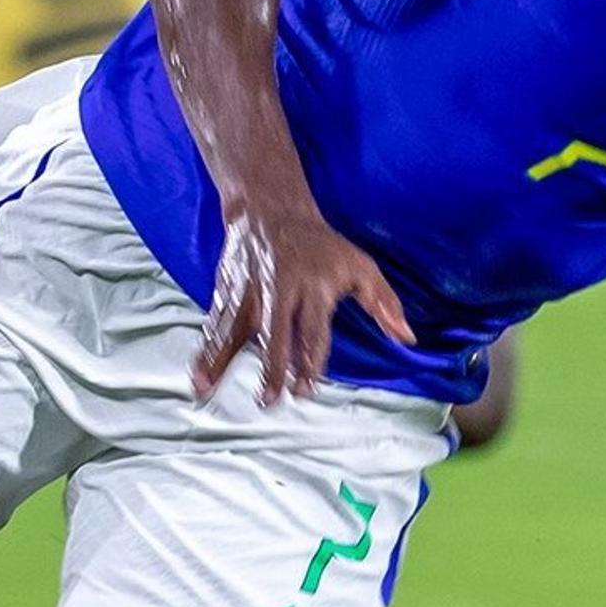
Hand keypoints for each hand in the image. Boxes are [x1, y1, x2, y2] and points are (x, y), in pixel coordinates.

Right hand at [191, 202, 413, 404]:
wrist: (271, 209)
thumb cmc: (322, 246)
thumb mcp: (360, 266)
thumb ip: (384, 303)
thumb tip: (408, 337)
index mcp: (313, 286)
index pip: (312, 328)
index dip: (310, 359)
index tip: (308, 386)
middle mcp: (278, 289)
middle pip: (274, 332)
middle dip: (272, 365)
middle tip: (270, 397)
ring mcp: (249, 292)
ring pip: (235, 330)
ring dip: (222, 361)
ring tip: (208, 390)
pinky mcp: (228, 292)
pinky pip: (215, 324)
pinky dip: (204, 351)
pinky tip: (197, 378)